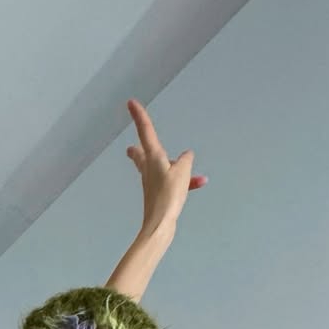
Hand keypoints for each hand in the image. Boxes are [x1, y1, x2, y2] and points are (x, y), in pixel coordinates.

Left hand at [125, 99, 205, 238]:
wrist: (160, 225)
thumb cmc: (168, 196)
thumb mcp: (182, 172)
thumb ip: (185, 161)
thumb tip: (186, 156)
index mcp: (153, 158)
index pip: (145, 131)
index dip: (139, 116)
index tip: (131, 103)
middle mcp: (149, 169)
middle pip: (142, 155)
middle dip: (138, 151)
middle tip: (130, 149)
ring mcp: (153, 183)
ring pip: (159, 170)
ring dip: (172, 167)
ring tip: (186, 168)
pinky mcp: (158, 196)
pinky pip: (173, 183)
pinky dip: (184, 182)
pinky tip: (198, 183)